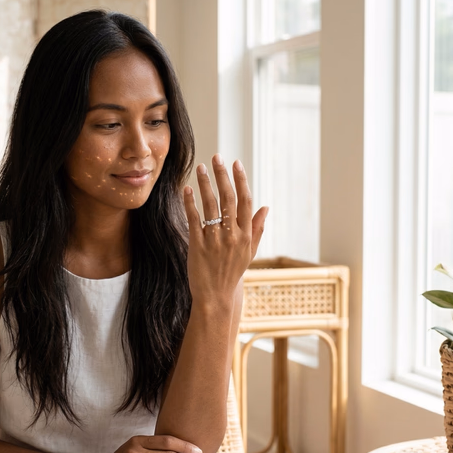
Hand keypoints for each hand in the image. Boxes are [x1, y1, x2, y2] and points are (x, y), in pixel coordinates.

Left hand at [183, 155, 267, 304]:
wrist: (216, 295)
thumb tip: (265, 207)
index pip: (246, 201)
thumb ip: (257, 229)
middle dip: (222, 175)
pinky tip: (187, 189)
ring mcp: (215, 240)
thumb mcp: (249, 252)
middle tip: (217, 157)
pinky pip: (194, 219)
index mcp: (246, 234)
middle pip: (229, 199)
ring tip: (200, 168)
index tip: (236, 163)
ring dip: (206, 184)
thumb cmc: (232, 271)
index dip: (241, 180)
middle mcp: (232, 235)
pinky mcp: (198, 245)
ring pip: (211, 205)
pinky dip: (191, 203)